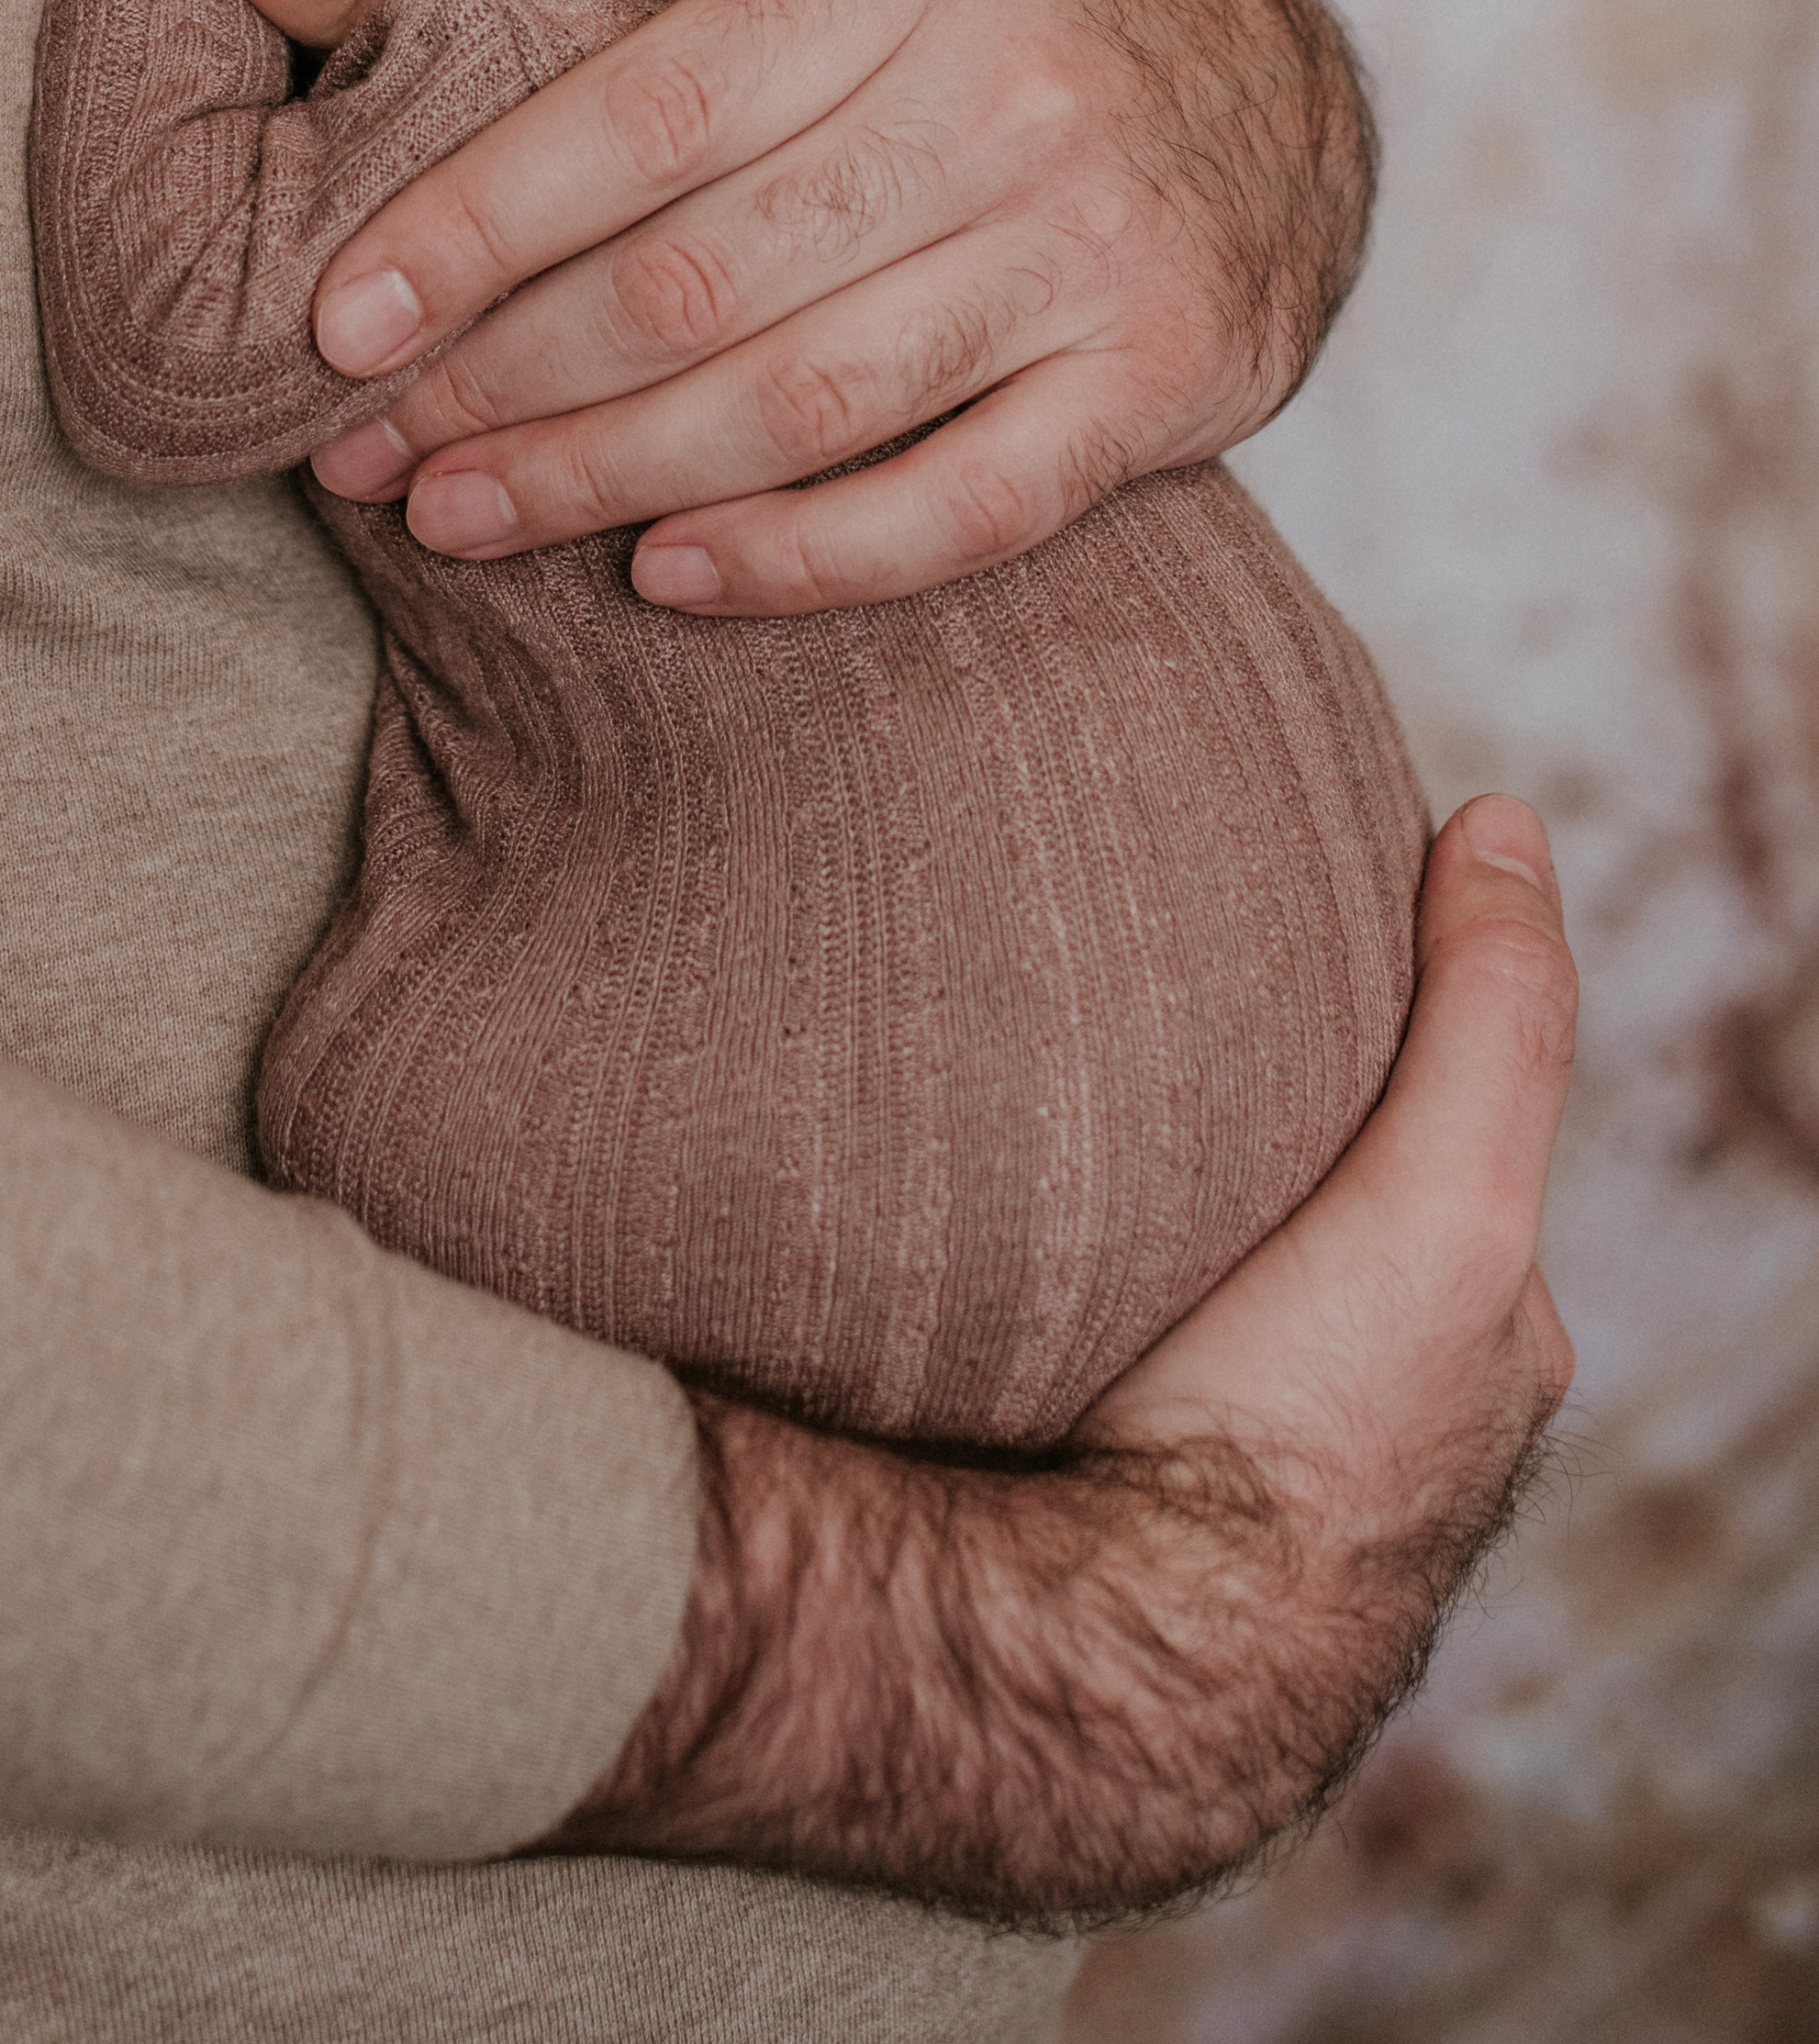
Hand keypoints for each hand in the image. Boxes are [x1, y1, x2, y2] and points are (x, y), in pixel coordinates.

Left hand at [305, 0, 1371, 612]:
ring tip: (451, 514)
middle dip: (508, 371)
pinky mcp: (1154, 390)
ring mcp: (1096, 254)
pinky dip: (806, 557)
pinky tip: (666, 579)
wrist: (1270, 111)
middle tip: (353, 446)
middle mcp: (1019, 99)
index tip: (334, 306)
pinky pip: (952, 503)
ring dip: (604, 477)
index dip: (477, 217)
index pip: (653, 106)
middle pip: (706, 273)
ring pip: (802, 402)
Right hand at [557, 798, 1575, 1919]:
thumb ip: (1493, 1018)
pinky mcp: (1099, 1502)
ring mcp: (1238, 1479)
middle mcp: (1378, 1427)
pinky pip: (1094, 1357)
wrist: (1111, 1661)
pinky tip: (974, 1246)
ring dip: (1129, 1220)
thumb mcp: (1448, 1196)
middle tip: (1121, 1026)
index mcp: (1477, 1353)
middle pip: (1320, 1221)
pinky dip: (1053, 1296)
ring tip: (1020, 1117)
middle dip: (1245, 1131)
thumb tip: (1508, 821)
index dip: (1369, 1035)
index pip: (1443, 1151)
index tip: (1262, 935)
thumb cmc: (1300, 1440)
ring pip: (1201, 1291)